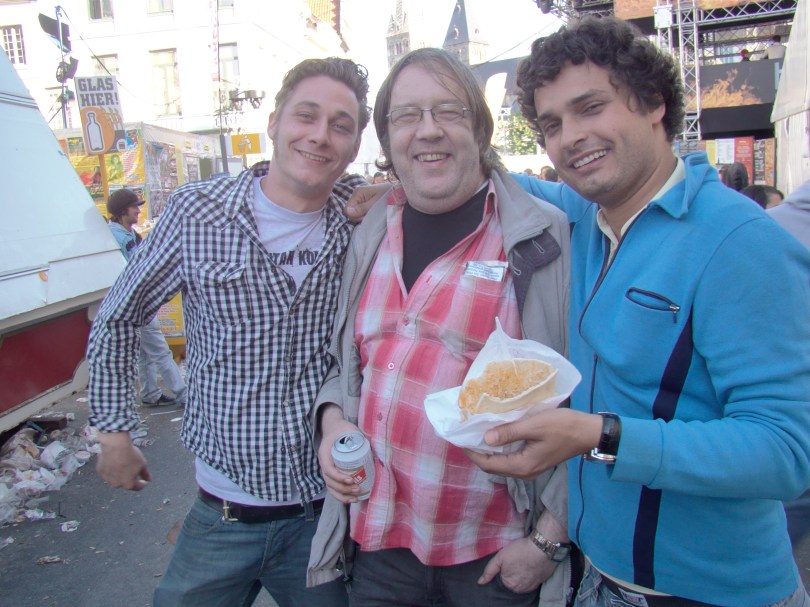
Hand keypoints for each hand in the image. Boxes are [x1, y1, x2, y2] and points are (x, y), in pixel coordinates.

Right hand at [97, 431, 151, 489]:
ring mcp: (107, 479)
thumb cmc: (131, 455)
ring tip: (123, 464)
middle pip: (125, 483)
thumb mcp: (143, 464)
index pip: (137, 487)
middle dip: (129, 478)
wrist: (115, 446)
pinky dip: (111, 469)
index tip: (144, 481)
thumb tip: (149, 480)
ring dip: (119, 474)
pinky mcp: (100, 472)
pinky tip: (114, 461)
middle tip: (132, 470)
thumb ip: (145, 474)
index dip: (141, 484)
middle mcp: (117, 484)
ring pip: (115, 478)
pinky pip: (107, 472)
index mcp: (128, 484)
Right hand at [318, 405, 367, 502]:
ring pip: (330, 487)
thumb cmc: (343, 429)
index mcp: (325, 452)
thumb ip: (360, 437)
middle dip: (343, 488)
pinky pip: (333, 488)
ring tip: (356, 497)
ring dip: (342, 495)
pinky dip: (341, 496)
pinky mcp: (331, 474)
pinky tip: (352, 499)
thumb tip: (376, 446)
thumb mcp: (350, 429)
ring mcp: (326, 469)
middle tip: (358, 488)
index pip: (328, 469)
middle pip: (329, 481)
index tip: (351, 479)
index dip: (338, 477)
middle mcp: (324, 463)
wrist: (334, 427)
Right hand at [345, 184, 388, 220]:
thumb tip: (347, 211)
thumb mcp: (376, 204)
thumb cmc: (388, 196)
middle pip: (350, 212)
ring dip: (364, 215)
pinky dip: (366, 214)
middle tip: (372, 214)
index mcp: (358, 192)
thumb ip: (362, 208)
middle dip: (360, 216)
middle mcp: (356, 194)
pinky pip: (360, 211)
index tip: (366, 215)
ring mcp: (360, 197)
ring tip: (374, 212)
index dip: (356, 216)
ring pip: (355, 213)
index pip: (347, 210)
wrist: (398, 192)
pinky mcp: (363, 201)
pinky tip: (373, 212)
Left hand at [465, 408, 601, 478]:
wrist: (588, 433)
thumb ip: (509, 433)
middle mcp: (524, 472)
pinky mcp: (535, 461)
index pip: (488, 464)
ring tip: (477, 434)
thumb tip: (485, 439)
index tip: (459, 438)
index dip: (472, 453)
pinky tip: (496, 436)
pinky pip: (511, 459)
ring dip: (488, 451)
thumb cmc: (563, 427)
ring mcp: (530, 468)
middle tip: (465, 435)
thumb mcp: (533, 426)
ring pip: (502, 463)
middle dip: (477, 452)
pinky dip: (500, 450)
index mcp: (522, 465)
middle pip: (493, 466)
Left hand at [478, 537, 553, 592]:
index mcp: (510, 585)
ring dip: (522, 573)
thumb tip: (480, 582)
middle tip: (517, 559)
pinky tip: (531, 564)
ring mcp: (532, 586)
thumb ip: (489, 571)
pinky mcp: (542, 581)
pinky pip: (532, 579)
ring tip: (524, 561)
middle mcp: (521, 589)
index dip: (504, 568)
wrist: (542, 548)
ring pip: (523, 580)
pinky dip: (531, 573)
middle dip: (513, 572)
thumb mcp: (500, 557)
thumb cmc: (520, 551)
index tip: (508, 560)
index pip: (503, 578)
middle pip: (513, 580)